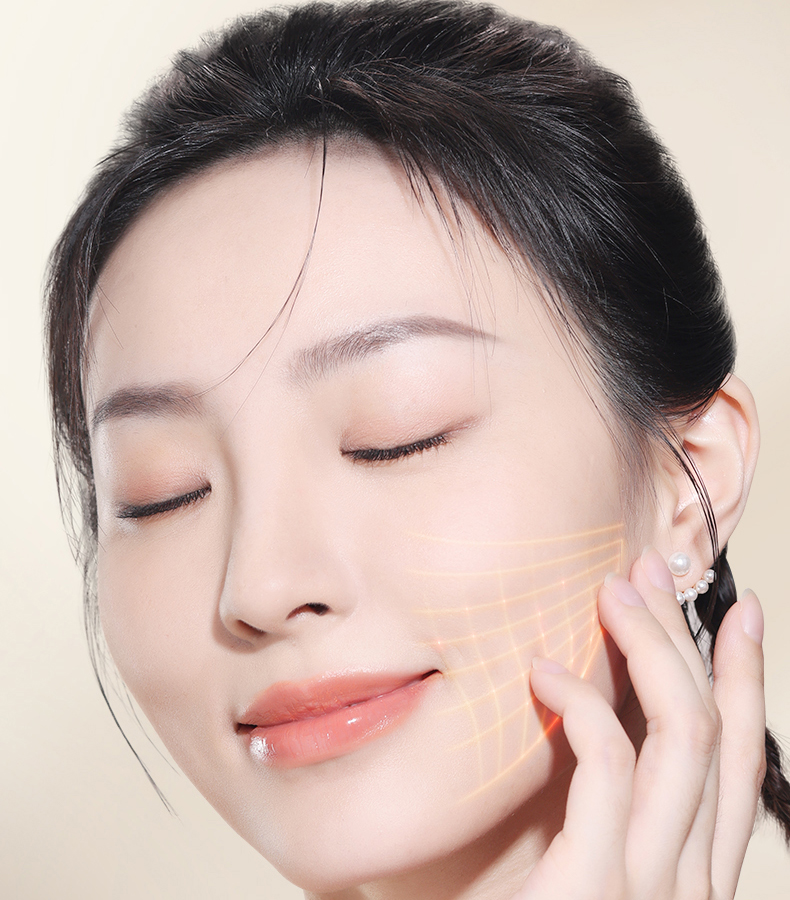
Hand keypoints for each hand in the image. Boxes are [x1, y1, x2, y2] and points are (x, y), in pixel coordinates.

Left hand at [518, 545, 765, 899]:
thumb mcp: (576, 867)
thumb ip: (597, 810)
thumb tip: (589, 718)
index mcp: (689, 875)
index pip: (737, 761)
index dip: (746, 680)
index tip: (736, 612)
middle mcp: (690, 883)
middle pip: (719, 736)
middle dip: (693, 641)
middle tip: (655, 573)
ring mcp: (655, 889)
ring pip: (684, 738)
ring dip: (652, 650)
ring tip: (612, 590)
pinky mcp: (600, 890)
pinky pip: (611, 769)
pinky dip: (585, 705)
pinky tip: (543, 670)